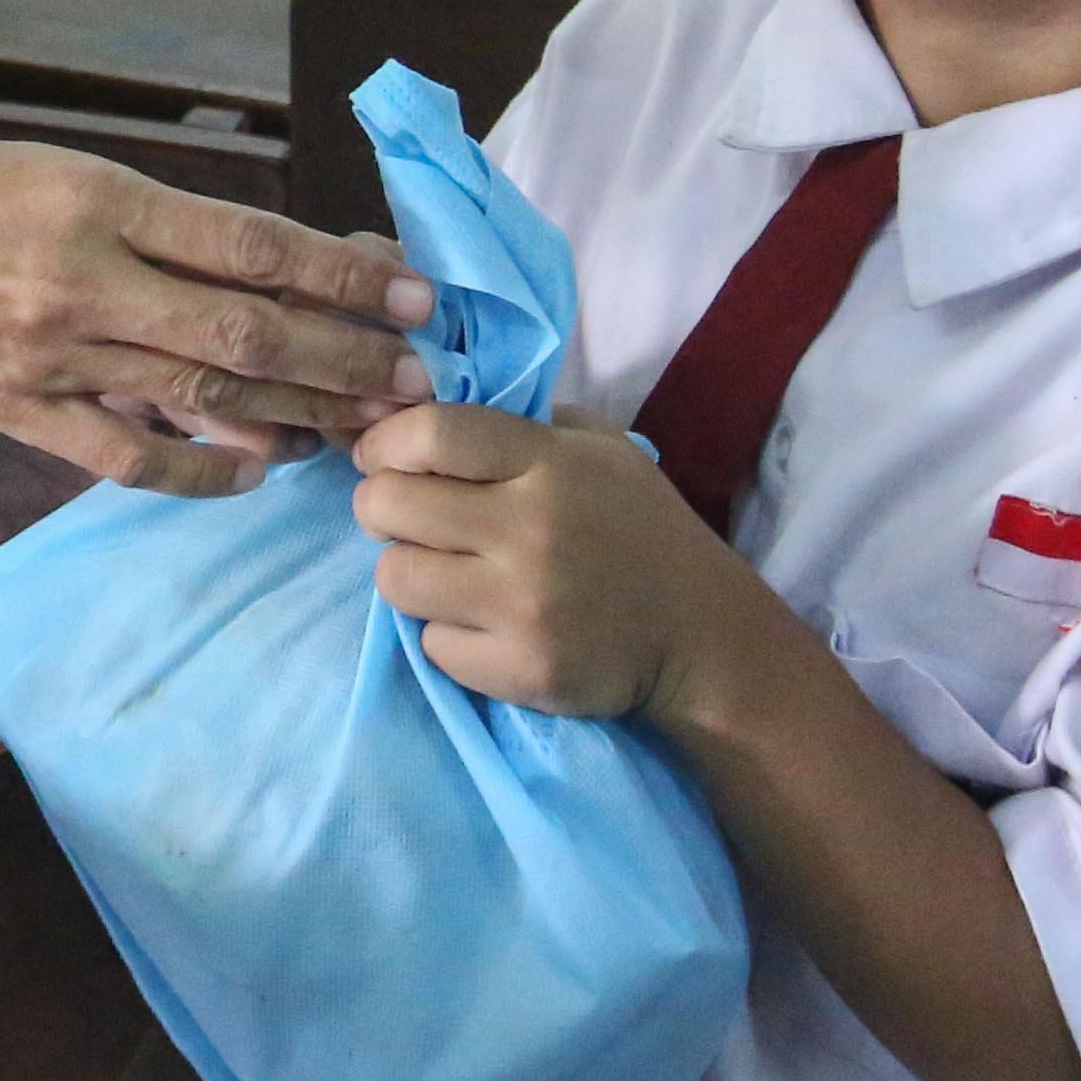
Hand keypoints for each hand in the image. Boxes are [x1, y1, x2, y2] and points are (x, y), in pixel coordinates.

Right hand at [0, 141, 430, 495]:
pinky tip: (255, 468)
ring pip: (204, 391)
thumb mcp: (65, 174)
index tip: (413, 296)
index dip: (345, 275)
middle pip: (251, 327)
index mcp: (105, 198)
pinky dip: (201, 466)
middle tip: (416, 379)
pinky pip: (129, 455)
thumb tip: (269, 257)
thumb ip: (160, 223)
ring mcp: (54, 349)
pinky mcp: (18, 406)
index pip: (256, 243)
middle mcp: (89, 273)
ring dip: (297, 412)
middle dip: (347, 358)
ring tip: (364, 423)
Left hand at [351, 404, 770, 720]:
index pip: (431, 433)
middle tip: (403, 518)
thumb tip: (431, 410)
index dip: (385, 442)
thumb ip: (525, 425)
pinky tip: (481, 625)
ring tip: (442, 571)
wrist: (700, 635)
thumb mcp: (601, 449)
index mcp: (550, 464)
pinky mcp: (522, 670)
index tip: (380, 457)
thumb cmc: (640, 529)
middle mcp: (532, 530)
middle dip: (380, 506)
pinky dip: (446, 634)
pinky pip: (432, 644)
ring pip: (396, 577)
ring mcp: (525, 605)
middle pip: (390, 504)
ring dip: (409, 571)